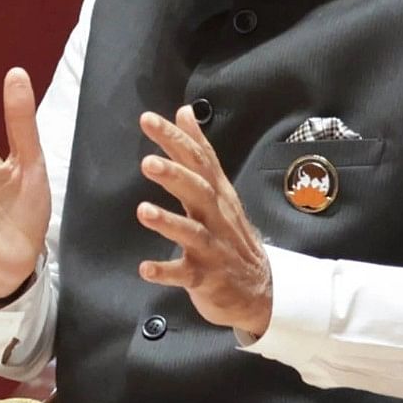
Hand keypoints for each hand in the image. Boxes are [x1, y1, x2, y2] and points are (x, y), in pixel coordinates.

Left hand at [135, 107, 271, 337]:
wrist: (259, 290)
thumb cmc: (229, 234)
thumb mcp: (218, 190)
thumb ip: (198, 152)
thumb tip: (184, 112)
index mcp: (217, 194)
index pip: (198, 160)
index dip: (175, 139)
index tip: (148, 119)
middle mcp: (216, 217)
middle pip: (198, 192)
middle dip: (174, 176)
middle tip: (147, 162)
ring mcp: (212, 248)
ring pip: (191, 232)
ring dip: (168, 222)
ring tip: (143, 211)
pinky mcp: (205, 277)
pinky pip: (184, 274)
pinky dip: (165, 271)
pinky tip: (145, 268)